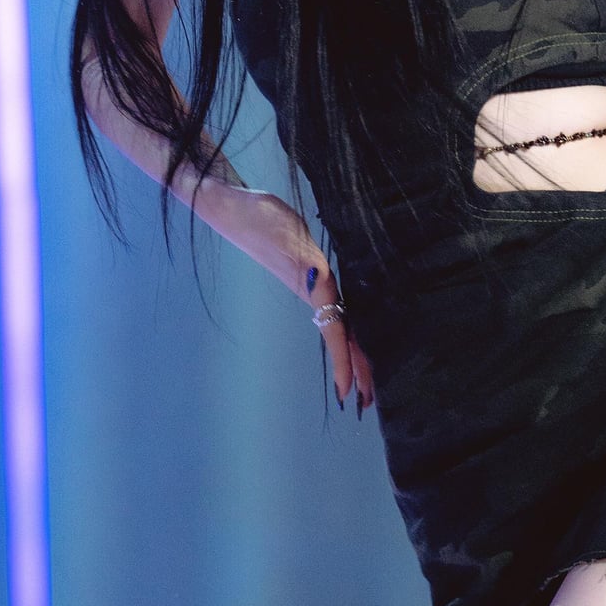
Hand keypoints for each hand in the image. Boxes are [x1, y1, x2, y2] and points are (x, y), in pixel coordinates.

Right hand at [227, 189, 374, 411]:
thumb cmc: (260, 218)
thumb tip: (321, 278)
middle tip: (369, 401)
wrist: (236, 205)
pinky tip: (343, 335)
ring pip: (337, 321)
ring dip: (352, 351)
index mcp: (315, 285)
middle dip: (357, 365)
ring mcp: (311, 277)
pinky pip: (328, 299)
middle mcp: (316, 285)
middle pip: (341, 332)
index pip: (338, 330)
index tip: (351, 392)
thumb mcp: (287, 242)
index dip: (347, 360)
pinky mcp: (306, 262)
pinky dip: (339, 324)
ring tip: (364, 381)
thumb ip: (304, 263)